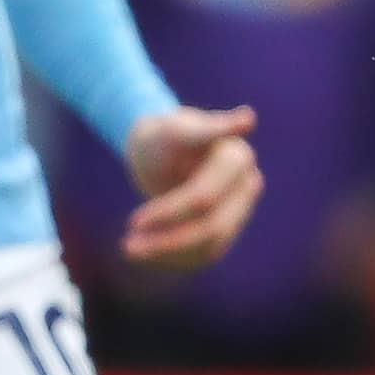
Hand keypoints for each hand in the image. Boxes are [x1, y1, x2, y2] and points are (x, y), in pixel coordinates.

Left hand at [123, 102, 261, 272]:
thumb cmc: (166, 138)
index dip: (168, 212)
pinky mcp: (231, 228)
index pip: (201, 196)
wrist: (167, 152)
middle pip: (209, 224)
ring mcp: (242, 209)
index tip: (132, 223)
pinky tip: (148, 251)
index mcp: (237, 158)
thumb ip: (207, 129)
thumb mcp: (176, 131)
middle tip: (125, 246)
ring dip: (169, 253)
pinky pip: (207, 254)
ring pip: (210, 244)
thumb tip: (249, 118)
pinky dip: (176, 257)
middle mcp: (247, 185)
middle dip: (166, 238)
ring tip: (129, 249)